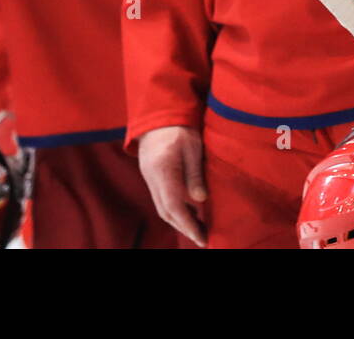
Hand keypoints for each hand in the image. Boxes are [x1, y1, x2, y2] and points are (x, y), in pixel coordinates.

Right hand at [137, 125, 206, 246]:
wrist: (158, 115)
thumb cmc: (179, 127)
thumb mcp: (192, 146)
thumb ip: (195, 173)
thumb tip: (200, 200)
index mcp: (163, 171)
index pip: (174, 206)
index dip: (188, 225)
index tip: (202, 238)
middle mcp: (153, 179)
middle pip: (166, 212)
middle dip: (184, 228)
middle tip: (203, 238)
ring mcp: (150, 179)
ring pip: (163, 209)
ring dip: (179, 221)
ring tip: (199, 229)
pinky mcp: (152, 177)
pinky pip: (162, 200)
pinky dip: (175, 211)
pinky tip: (190, 212)